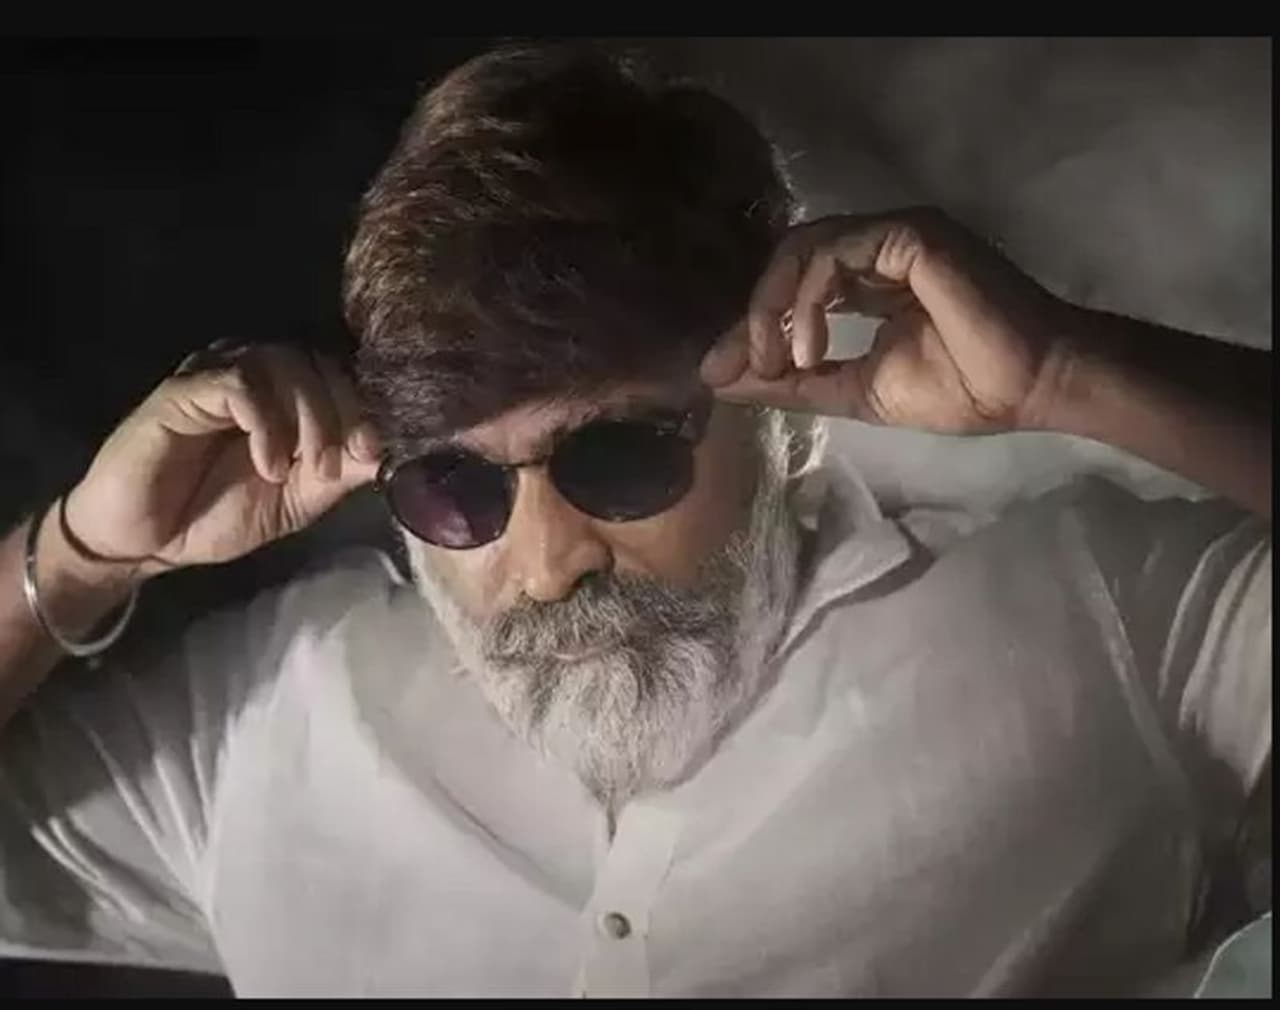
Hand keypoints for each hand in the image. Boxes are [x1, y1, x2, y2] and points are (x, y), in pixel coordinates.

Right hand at [62, 342, 381, 580]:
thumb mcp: (297, 499)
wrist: (144, 541)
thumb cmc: (216, 514)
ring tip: (299, 469)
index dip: (364, 407)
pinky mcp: (183, 390)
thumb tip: (392, 453)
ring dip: (308, 417)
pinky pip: (239, 383)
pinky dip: (266, 423)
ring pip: (283, 362)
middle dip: (340, 413)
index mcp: (283, 393)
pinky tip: (267, 464)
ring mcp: (216, 375)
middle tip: (333, 465)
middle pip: (316, 361)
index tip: (373, 451)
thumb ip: (340, 473)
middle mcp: (252, 372)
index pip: (337, 373)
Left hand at [700, 208, 1073, 433]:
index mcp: (871, 279)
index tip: (727, 373)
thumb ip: (792, 382)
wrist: (1029, 386)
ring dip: (775, 308)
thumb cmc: (960, 388)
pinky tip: (812, 347)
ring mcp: (896, 235)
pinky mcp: (909, 236)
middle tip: (751, 366)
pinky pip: (831, 254)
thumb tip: (720, 380)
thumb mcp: (855, 390)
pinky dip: (806, 301)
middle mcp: (880, 248)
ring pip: (803, 247)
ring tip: (785, 361)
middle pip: (789, 257)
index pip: (794, 284)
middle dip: (755, 315)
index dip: (754, 324)